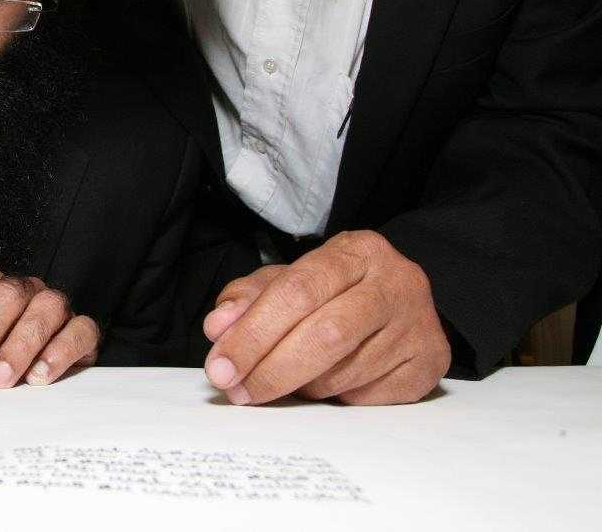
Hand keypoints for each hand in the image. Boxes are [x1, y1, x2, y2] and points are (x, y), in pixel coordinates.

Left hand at [202, 230, 449, 405]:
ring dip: (300, 386)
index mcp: (357, 251)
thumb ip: (249, 299)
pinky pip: (368, 397)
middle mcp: (398, 283)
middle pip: (327, 334)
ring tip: (278, 382)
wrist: (400, 303)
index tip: (221, 365)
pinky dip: (334, 398)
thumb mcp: (288, 281)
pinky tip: (323, 386)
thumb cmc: (333, 291)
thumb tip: (219, 327)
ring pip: (346, 373)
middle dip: (271, 369)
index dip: (254, 332)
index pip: (298, 291)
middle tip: (237, 389)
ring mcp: (420, 326)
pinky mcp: (431, 365)